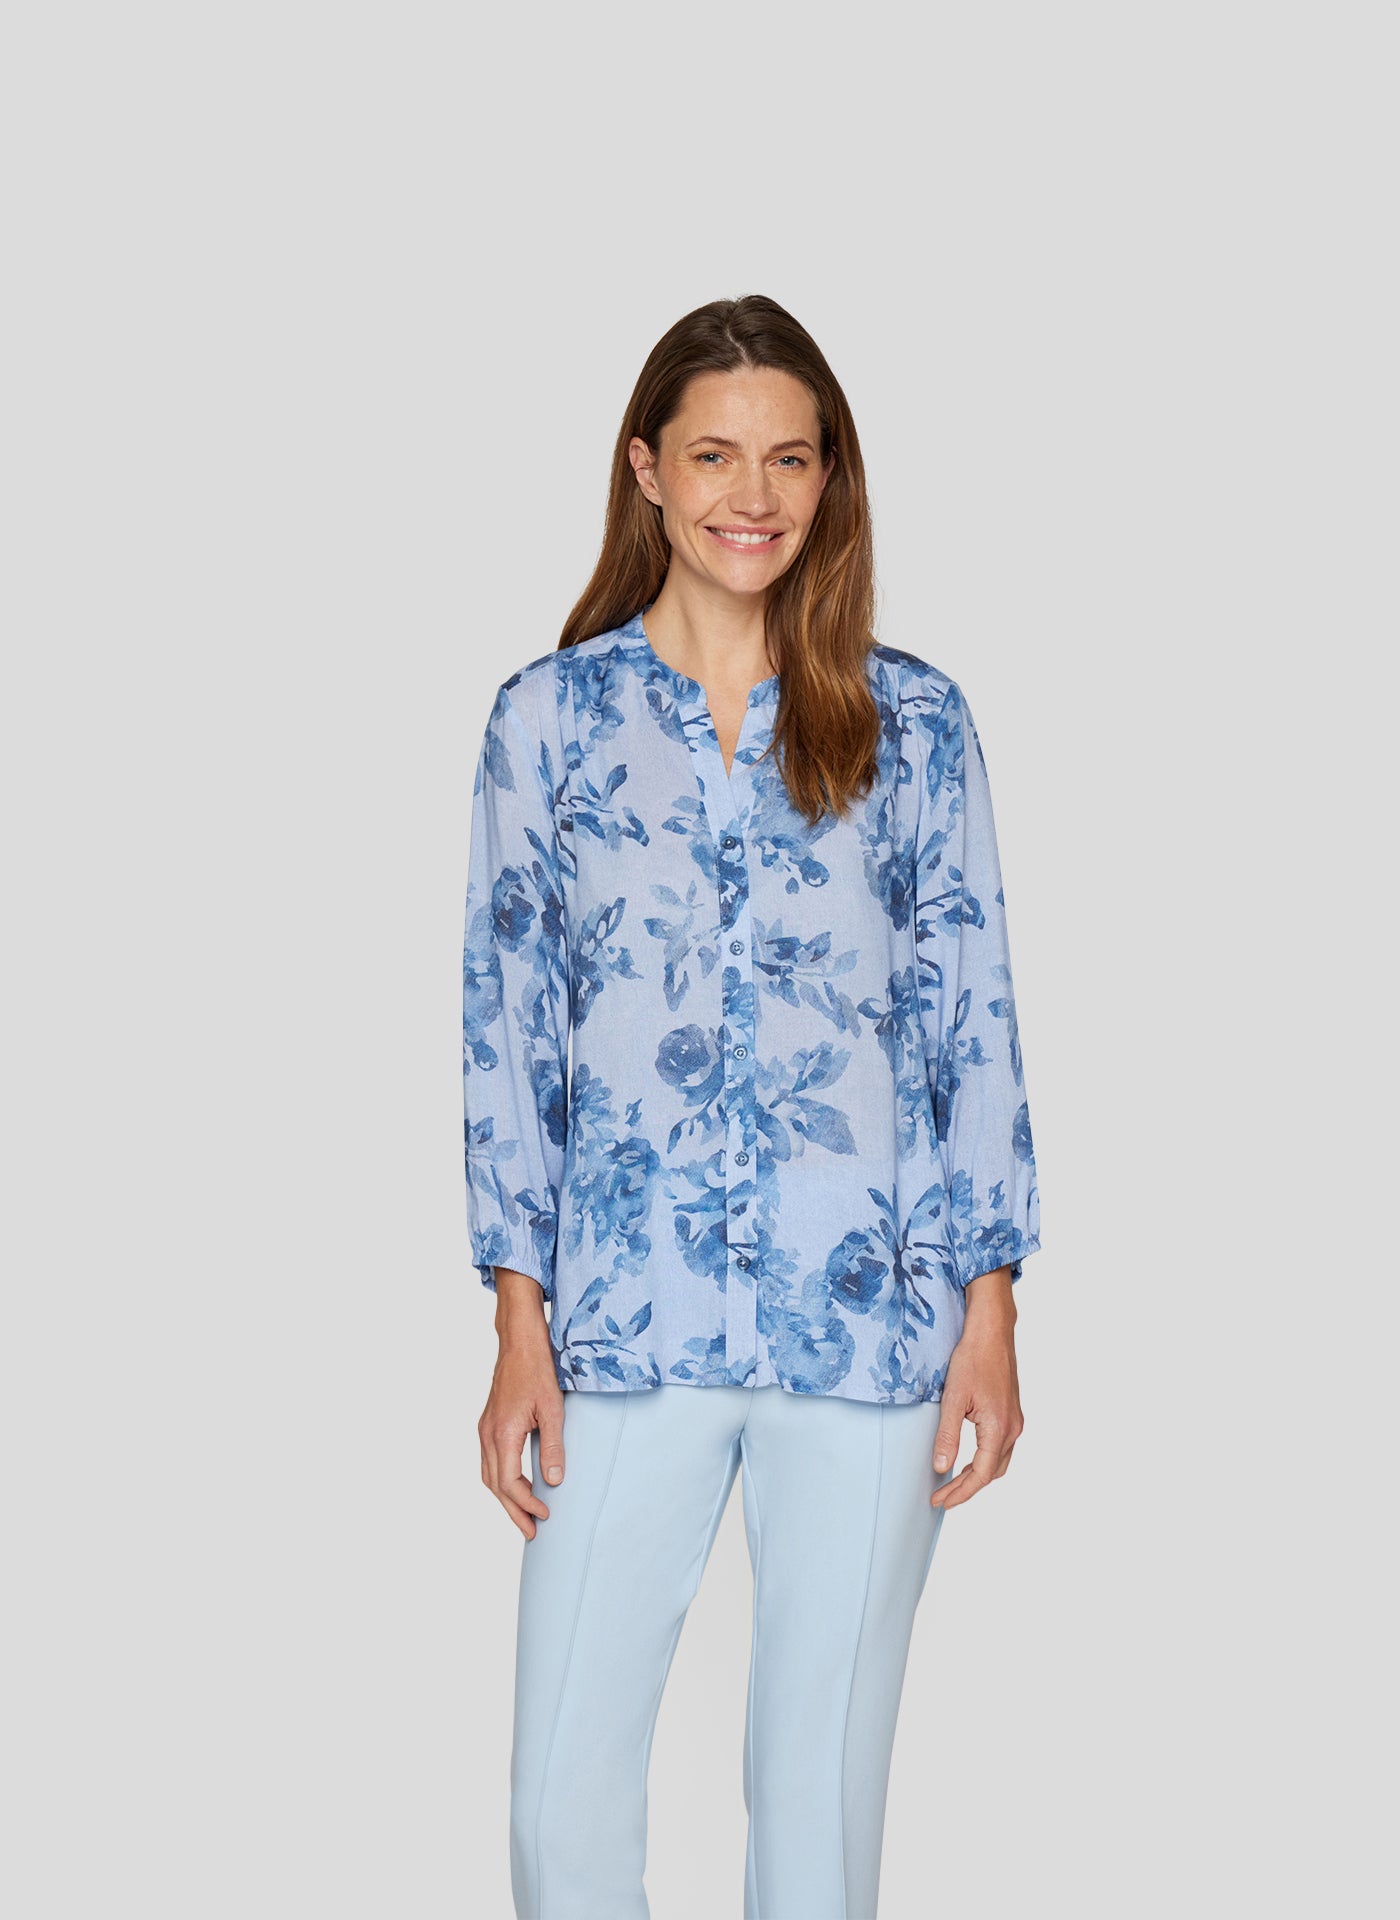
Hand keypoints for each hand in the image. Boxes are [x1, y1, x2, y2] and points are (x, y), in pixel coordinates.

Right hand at [478, 1269, 566, 1539]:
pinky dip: (500, 1480)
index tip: (545, 1514)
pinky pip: (489, 1461)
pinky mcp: (488, 1423)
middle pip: (495, 1485)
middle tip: (532, 1533)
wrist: (519, 1341)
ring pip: (488, 1475)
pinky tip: (515, 1485)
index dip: (527, 1503)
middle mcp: (487, 1433)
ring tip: (523, 1515)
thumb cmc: (537, 1370)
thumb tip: (553, 1481)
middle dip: (513, 1511)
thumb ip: (553, 1446)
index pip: (510, 1483)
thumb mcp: (553, 1408)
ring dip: (505, 1498)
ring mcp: (485, 1428)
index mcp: (502, 1433)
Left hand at [929, 1266, 1023, 1509]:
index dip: (960, 1492)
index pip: (980, 1475)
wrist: (992, 1332)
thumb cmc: (973, 1359)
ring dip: (977, 1475)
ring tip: (952, 1483)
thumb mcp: (953, 1398)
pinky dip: (985, 1460)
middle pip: (992, 1473)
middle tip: (942, 1497)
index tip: (940, 1501)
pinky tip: (969, 1459)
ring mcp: (1015, 1421)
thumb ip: (948, 1436)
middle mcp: (1013, 1428)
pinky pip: (1001, 1447)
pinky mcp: (1012, 1413)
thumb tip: (941, 1468)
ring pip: (998, 1461)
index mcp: (999, 1428)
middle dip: (967, 1488)